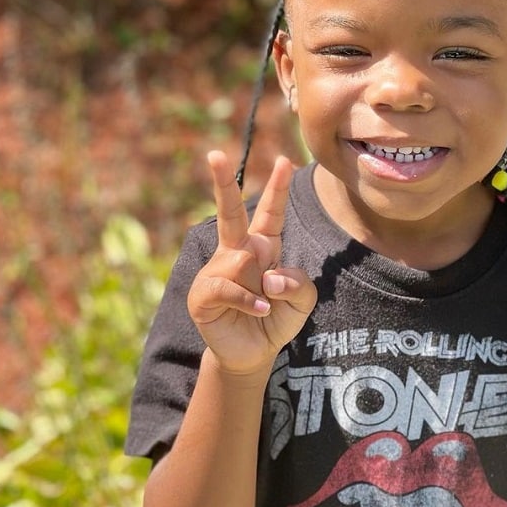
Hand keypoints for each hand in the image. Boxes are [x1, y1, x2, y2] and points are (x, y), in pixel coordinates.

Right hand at [187, 151, 316, 376]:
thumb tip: (269, 275)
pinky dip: (250, 301)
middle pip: (230, 213)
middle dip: (223, 183)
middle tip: (214, 154)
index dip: (277, 188)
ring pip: (241, 260)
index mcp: (262, 246)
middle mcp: (237, 252)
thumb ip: (298, 282)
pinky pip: (228, 287)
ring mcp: (217, 270)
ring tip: (264, 305)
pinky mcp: (203, 293)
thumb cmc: (277, 318)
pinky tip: (261, 311)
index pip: (270, 213)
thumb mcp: (303, 300)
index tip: (284, 160)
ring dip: (261, 286)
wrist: (254, 353)